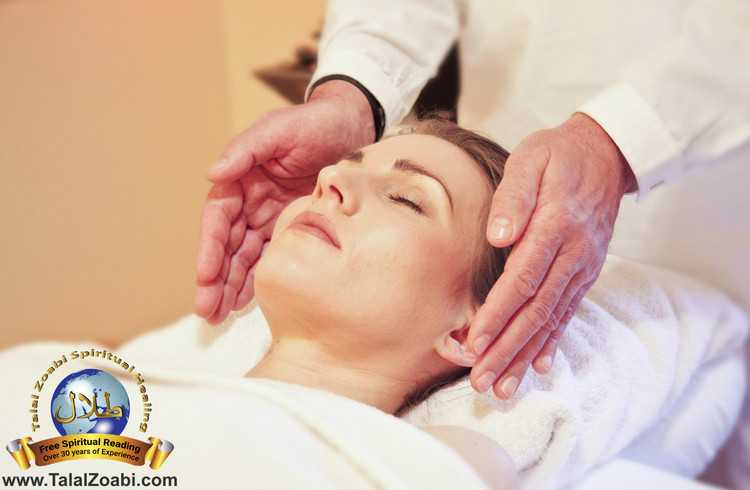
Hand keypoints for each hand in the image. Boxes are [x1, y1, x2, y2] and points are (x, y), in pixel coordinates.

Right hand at [194, 80, 374, 323]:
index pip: (219, 218)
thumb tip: (213, 173)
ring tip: (219, 316)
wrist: (354, 126)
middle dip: (215, 278)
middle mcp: (251, 200)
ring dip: (231, 285)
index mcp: (242, 177)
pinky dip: (258, 279)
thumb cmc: (314, 123)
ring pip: (245, 256)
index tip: (205, 277)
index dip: (210, 248)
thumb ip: (246, 149)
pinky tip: (247, 303)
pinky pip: (271, 256)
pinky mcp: (294, 226)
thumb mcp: (279, 129)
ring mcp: (271, 215)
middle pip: (227, 244)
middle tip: (207, 311)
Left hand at [467, 112, 636, 397]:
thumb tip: (498, 235)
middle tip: (482, 382)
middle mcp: (574, 254)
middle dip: (507, 348)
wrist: (606, 154)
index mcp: (556, 225)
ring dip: (525, 355)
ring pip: (551, 319)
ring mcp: (583, 267)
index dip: (498, 313)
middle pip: (536, 309)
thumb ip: (514, 196)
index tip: (475, 341)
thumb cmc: (558, 155)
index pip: (523, 278)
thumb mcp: (532, 158)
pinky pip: (568, 313)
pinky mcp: (585, 272)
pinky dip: (552, 341)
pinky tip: (538, 366)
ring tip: (503, 387)